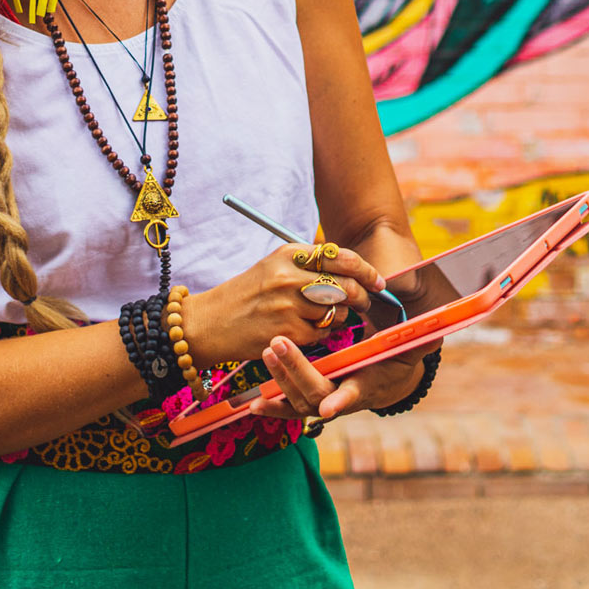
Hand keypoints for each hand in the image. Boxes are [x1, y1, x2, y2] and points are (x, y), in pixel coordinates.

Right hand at [184, 244, 385, 367]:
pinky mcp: (288, 333)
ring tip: (327, 317)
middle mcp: (289, 277)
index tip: (377, 280)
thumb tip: (351, 271)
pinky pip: (322, 335)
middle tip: (366, 303)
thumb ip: (308, 265)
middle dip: (362, 297)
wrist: (212, 322)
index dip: (365, 270)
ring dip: (341, 318)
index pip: (341, 257)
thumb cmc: (248, 294)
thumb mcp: (274, 267)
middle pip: (345, 287)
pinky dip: (321, 335)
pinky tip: (306, 330)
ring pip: (337, 313)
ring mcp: (288, 306)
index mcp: (289, 254)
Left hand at [248, 336, 426, 421]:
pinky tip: (253, 404)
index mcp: (370, 383)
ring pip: (301, 401)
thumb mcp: (410, 344)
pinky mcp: (312, 399)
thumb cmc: (397, 353)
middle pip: (319, 394)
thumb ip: (417, 337)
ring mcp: (328, 400)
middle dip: (298, 373)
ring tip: (267, 352)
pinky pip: (291, 409)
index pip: (357, 394)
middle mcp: (347, 397)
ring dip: (281, 381)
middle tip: (278, 344)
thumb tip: (436, 330)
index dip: (343, 402)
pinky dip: (273, 408)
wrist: (389, 376)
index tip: (328, 408)